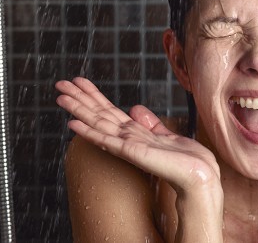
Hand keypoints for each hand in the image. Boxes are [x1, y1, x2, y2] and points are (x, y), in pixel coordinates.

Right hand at [55, 77, 220, 192]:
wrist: (198, 176)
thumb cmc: (186, 160)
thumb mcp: (167, 135)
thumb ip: (150, 124)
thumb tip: (135, 109)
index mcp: (135, 134)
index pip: (109, 111)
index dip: (94, 96)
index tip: (79, 82)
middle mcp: (127, 139)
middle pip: (98, 114)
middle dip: (79, 99)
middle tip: (59, 84)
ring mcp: (127, 146)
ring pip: (97, 123)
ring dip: (78, 110)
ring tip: (60, 97)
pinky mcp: (131, 153)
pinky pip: (106, 140)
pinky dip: (89, 131)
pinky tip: (74, 124)